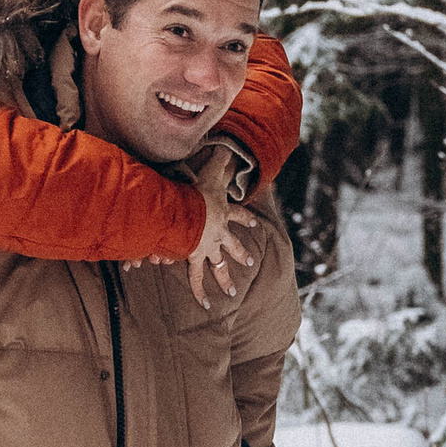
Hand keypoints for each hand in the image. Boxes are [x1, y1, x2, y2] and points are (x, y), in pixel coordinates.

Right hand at [188, 148, 259, 304]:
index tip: (256, 226)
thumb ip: (218, 157)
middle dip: (240, 253)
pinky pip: (196, 278)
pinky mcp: (195, 257)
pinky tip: (205, 305)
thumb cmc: (197, 190)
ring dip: (225, 278)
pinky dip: (200, 292)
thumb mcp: (210, 170)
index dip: (246, 220)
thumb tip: (227, 141)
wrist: (189, 209)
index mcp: (221, 213)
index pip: (238, 216)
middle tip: (249, 262)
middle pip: (232, 245)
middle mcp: (218, 233)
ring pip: (218, 266)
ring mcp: (207, 247)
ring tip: (231, 291)